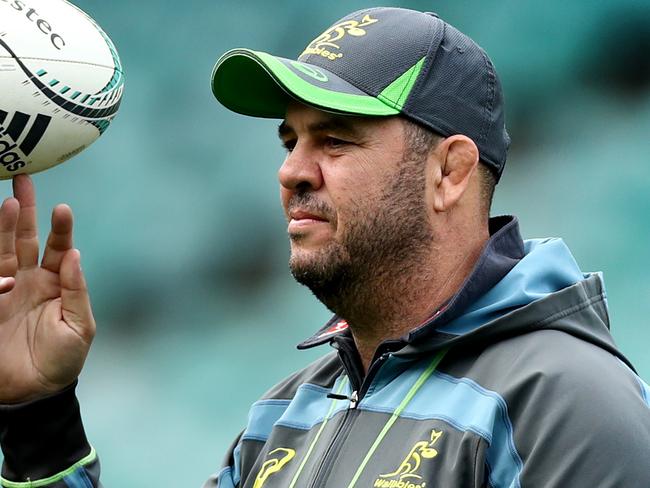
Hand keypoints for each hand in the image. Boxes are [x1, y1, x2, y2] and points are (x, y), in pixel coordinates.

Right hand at [0, 175, 94, 403]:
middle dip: (24, 211)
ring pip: (3, 250)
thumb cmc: (62, 361)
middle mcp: (29, 281)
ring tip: (6, 201)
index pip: (57, 248)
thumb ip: (77, 291)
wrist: (32, 394)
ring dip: (3, 227)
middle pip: (25, 239)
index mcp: (55, 284)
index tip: (62, 208)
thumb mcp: (80, 327)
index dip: (59, 228)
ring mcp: (6, 290)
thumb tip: (74, 255)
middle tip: (23, 180)